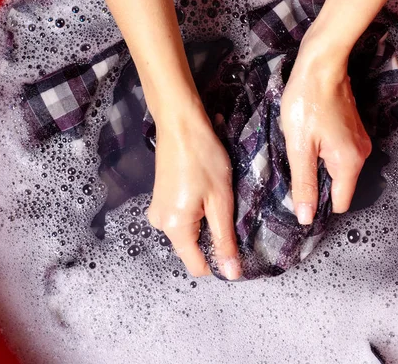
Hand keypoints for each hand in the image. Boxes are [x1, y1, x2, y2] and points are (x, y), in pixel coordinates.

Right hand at [146, 98, 240, 279]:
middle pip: (193, 249)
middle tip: (232, 214)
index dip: (221, 262)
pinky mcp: (161, 200)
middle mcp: (160, 225)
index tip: (239, 247)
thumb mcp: (220, 201)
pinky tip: (207, 193)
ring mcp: (158, 211)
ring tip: (219, 199)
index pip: (198, 266)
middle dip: (214, 240)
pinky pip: (183, 219)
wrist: (180, 124)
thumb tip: (231, 274)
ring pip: (189, 233)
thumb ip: (224, 239)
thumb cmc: (203, 158)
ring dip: (207, 224)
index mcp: (175, 228)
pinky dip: (198, 213)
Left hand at [281, 39, 371, 223]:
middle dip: (317, 182)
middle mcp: (361, 155)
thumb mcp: (299, 147)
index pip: (340, 203)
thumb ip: (304, 184)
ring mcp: (359, 141)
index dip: (319, 205)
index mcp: (349, 163)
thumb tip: (307, 217)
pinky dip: (323, 151)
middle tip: (297, 162)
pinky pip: (338, 153)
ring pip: (337, 169)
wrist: (321, 64)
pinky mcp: (353, 130)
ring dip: (318, 164)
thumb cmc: (307, 101)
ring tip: (303, 145)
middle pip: (338, 186)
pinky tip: (310, 135)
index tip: (299, 195)